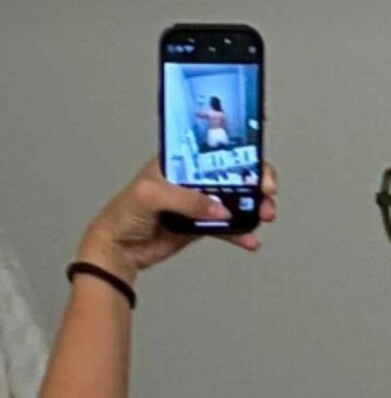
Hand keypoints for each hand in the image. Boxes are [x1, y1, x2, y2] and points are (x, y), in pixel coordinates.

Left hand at [74, 159, 277, 285]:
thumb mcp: (151, 195)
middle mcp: (191, 179)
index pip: (213, 148)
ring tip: (265, 215)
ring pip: (234, 201)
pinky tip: (250, 239)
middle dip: (254, 180)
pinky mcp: (200, 226)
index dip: (237, 149)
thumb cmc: (123, 213)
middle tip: (266, 190)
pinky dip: (241, 234)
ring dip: (253, 207)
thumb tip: (217, 206)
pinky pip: (228, 228)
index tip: (255, 157)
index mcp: (178, 161)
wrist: (118, 249)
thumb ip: (185, 199)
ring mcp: (198, 203)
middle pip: (231, 173)